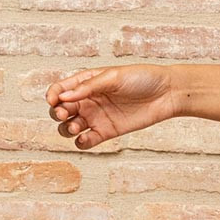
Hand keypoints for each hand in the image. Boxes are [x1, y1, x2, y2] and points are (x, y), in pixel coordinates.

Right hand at [45, 64, 176, 149]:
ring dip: (66, 129)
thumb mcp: (114, 77)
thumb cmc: (142, 78)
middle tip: (65, 114)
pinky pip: (86, 141)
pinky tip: (85, 138)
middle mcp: (88, 100)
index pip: (60, 89)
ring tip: (76, 126)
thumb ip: (89, 87)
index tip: (54, 101)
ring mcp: (96, 117)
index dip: (52, 95)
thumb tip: (64, 96)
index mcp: (87, 83)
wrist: (167, 93)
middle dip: (56, 113)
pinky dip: (81, 142)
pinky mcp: (106, 132)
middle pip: (60, 110)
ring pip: (68, 127)